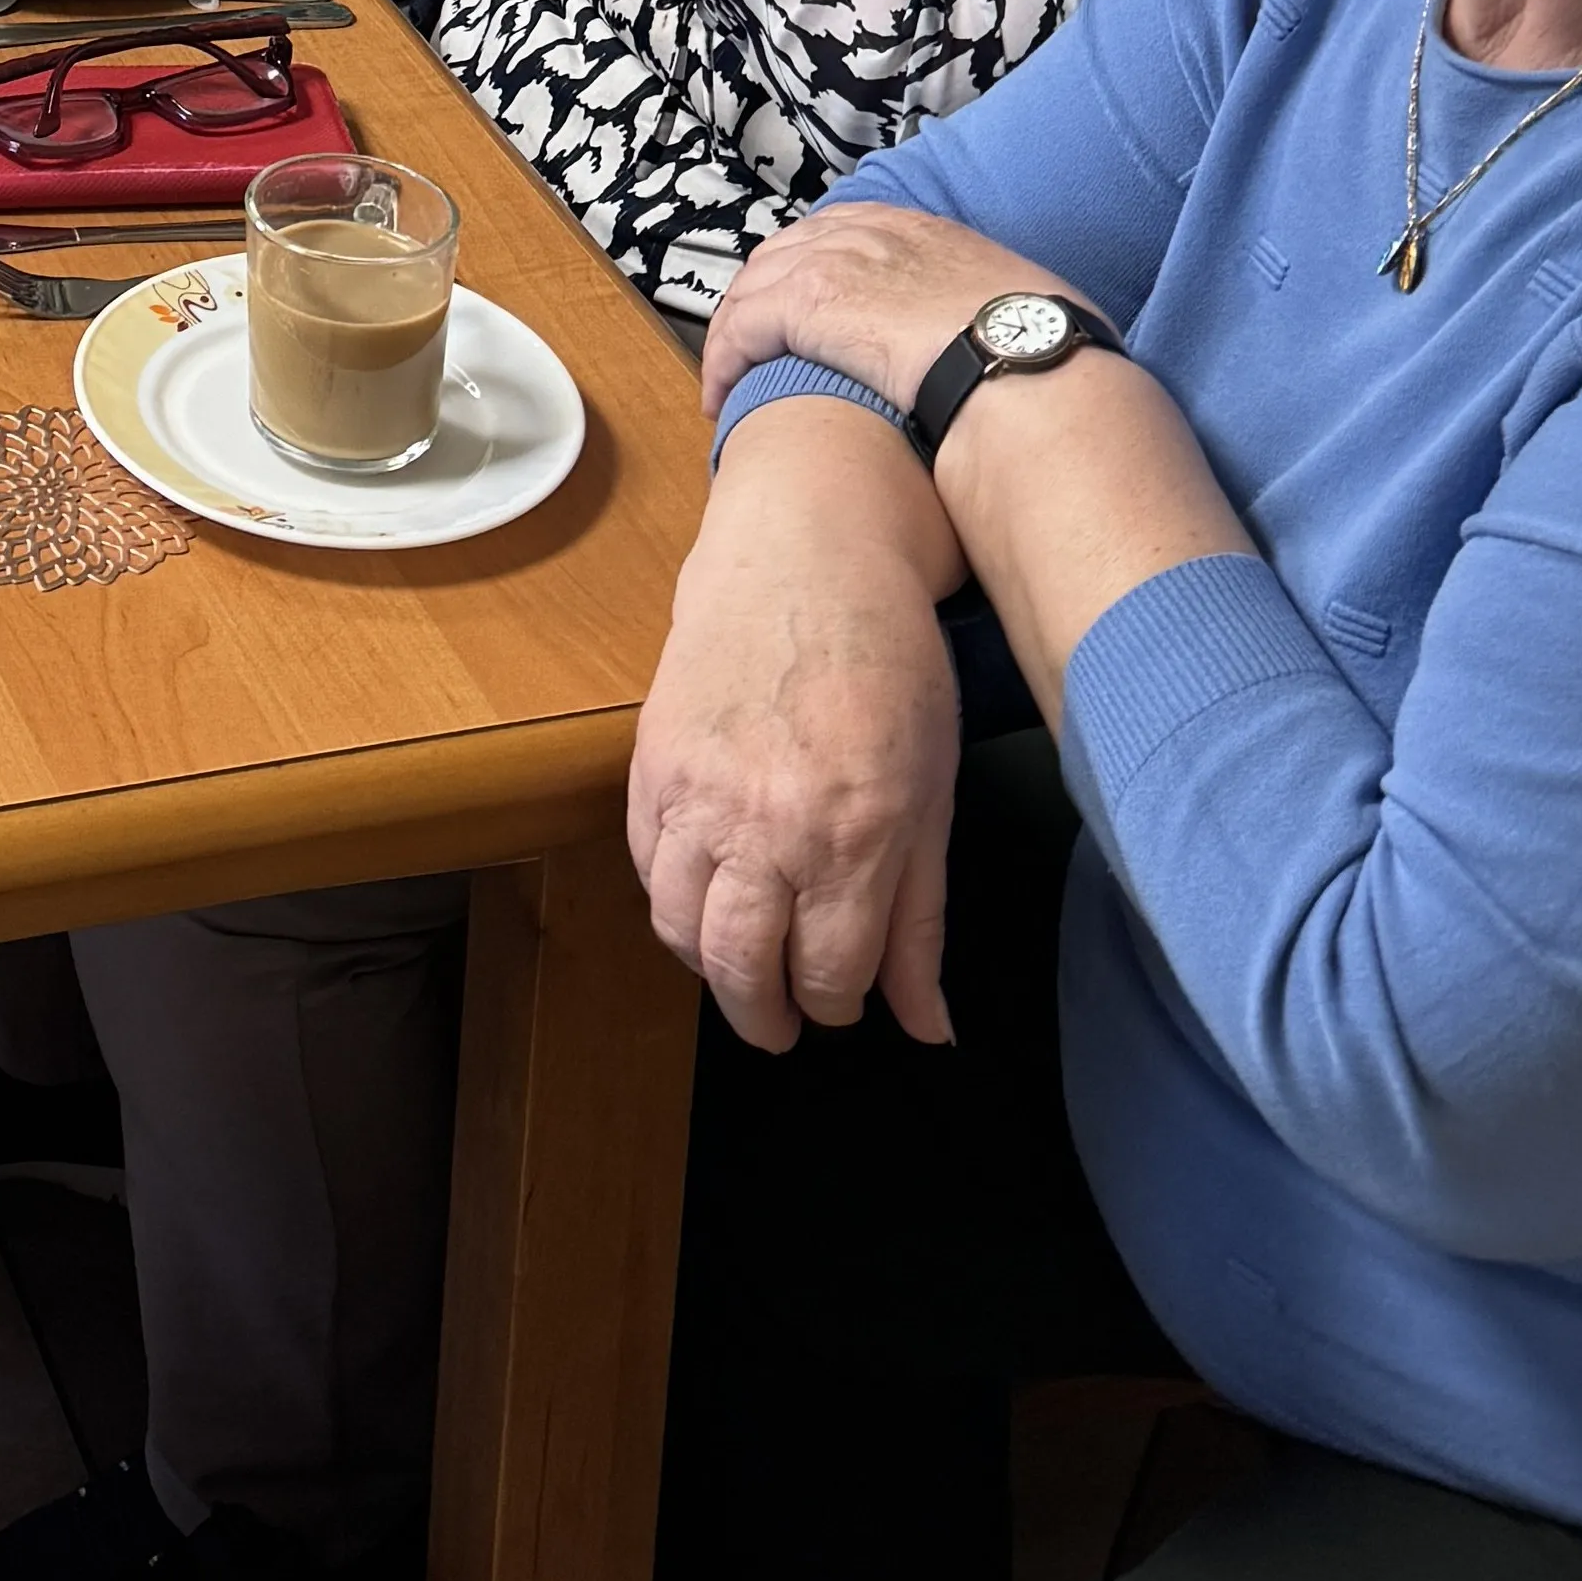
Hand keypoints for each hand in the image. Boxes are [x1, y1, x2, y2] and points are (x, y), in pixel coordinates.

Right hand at [627, 410, 965, 1050]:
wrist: (808, 552)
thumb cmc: (892, 665)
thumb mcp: (935, 794)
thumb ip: (921, 921)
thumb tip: (929, 1028)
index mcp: (854, 836)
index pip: (830, 977)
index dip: (839, 1005)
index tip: (844, 998)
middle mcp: (768, 824)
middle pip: (744, 970)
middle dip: (766, 1015)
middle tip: (782, 1023)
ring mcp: (698, 791)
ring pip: (680, 930)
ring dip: (711, 966)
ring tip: (739, 966)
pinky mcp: (652, 760)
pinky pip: (646, 866)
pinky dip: (670, 900)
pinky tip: (703, 897)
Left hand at [700, 195, 1073, 431]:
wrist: (1030, 369)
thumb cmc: (1047, 355)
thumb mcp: (1032, 312)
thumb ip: (1002, 316)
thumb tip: (1019, 347)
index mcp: (925, 231)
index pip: (845, 231)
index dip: (812, 266)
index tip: (802, 304)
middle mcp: (873, 234)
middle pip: (787, 252)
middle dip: (762, 296)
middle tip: (750, 345)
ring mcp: (836, 262)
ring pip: (755, 288)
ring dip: (734, 333)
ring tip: (728, 379)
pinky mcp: (807, 303)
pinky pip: (741, 328)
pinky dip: (724, 361)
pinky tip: (720, 398)